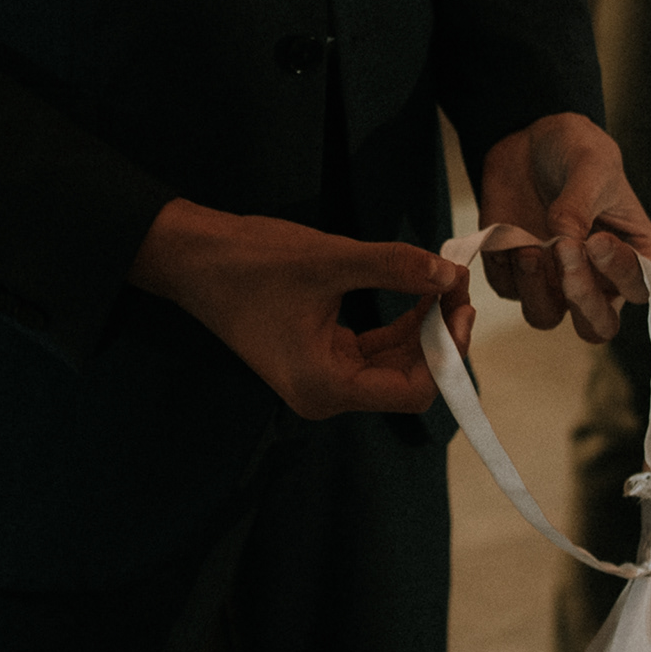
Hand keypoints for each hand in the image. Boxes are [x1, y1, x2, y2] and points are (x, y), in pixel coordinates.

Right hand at [128, 202, 467, 419]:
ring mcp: (320, 378)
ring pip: (393, 363)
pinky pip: (371, 350)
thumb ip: (394, 267)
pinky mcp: (316, 357)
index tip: (458, 303)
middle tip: (455, 282)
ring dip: (421, 326)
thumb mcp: (329, 260)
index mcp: (326, 387)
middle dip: (438, 334)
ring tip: (442, 281)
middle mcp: (325, 394)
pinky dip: (398, 323)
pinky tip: (415, 289)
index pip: (412, 391)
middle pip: (406, 380)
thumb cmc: (251, 262)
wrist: (192, 257)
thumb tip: (450, 274)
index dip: (445, 350)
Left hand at [473, 112, 650, 343]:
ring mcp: (555, 280)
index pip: (639, 288)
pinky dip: (504, 267)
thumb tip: (565, 240)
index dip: (620, 273)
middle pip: (598, 325)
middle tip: (566, 255)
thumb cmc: (578, 151)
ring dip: (535, 290)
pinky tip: (506, 234)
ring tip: (529, 247)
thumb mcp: (591, 165)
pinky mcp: (517, 272)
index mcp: (635, 254)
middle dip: (581, 301)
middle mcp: (598, 278)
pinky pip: (507, 288)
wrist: (531, 140)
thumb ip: (580, 205)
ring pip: (546, 317)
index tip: (597, 240)